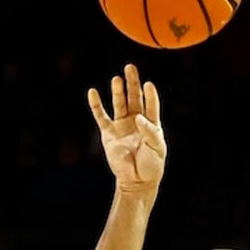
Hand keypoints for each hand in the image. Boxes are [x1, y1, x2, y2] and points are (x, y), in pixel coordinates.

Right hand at [86, 63, 165, 194]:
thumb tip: (137, 117)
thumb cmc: (152, 165)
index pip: (151, 105)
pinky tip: (93, 92)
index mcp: (151, 124)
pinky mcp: (108, 134)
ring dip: (118, 91)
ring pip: (119, 104)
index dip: (150, 95)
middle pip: (134, 98)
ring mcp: (121, 126)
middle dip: (132, 83)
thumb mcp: (157, 148)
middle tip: (130, 68)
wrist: (137, 181)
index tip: (148, 84)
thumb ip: (149, 131)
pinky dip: (96, 105)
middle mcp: (136, 122)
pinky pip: (101, 117)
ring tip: (117, 79)